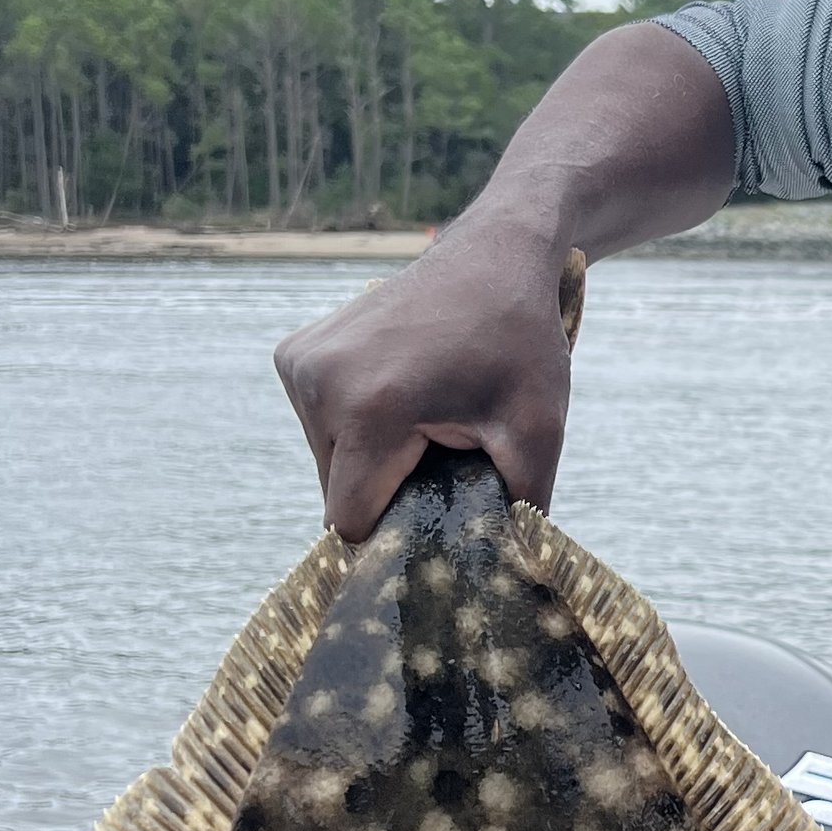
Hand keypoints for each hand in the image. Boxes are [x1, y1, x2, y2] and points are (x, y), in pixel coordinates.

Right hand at [276, 210, 576, 538]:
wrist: (496, 254)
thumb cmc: (521, 341)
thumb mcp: (537, 430)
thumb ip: (522, 509)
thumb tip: (515, 576)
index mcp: (372, 409)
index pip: (353, 521)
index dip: (396, 534)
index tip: (436, 523)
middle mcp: (319, 384)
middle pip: (339, 493)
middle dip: (389, 492)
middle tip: (444, 458)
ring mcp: (300, 363)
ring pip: (327, 462)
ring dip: (373, 461)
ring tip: (427, 419)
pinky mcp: (294, 352)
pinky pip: (320, 425)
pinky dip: (356, 428)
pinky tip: (401, 395)